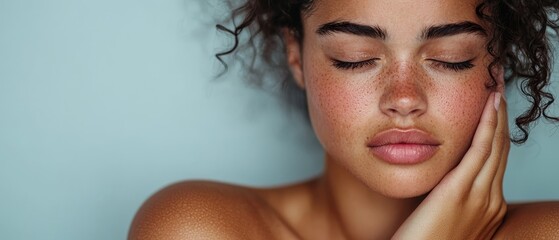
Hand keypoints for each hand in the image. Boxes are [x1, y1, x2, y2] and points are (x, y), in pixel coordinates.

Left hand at [392, 92, 509, 239]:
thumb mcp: (443, 220)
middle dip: (500, 120)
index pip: (495, 163)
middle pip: (500, 151)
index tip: (491, 112)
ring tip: (495, 92)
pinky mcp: (459, 193)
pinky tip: (490, 107)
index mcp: (487, 207)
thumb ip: (448, 200)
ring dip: (497, 117)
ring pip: (494, 147)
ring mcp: (478, 198)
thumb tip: (442, 183)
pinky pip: (480, 151)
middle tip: (497, 92)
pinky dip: (488, 127)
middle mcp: (489, 201)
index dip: (495, 135)